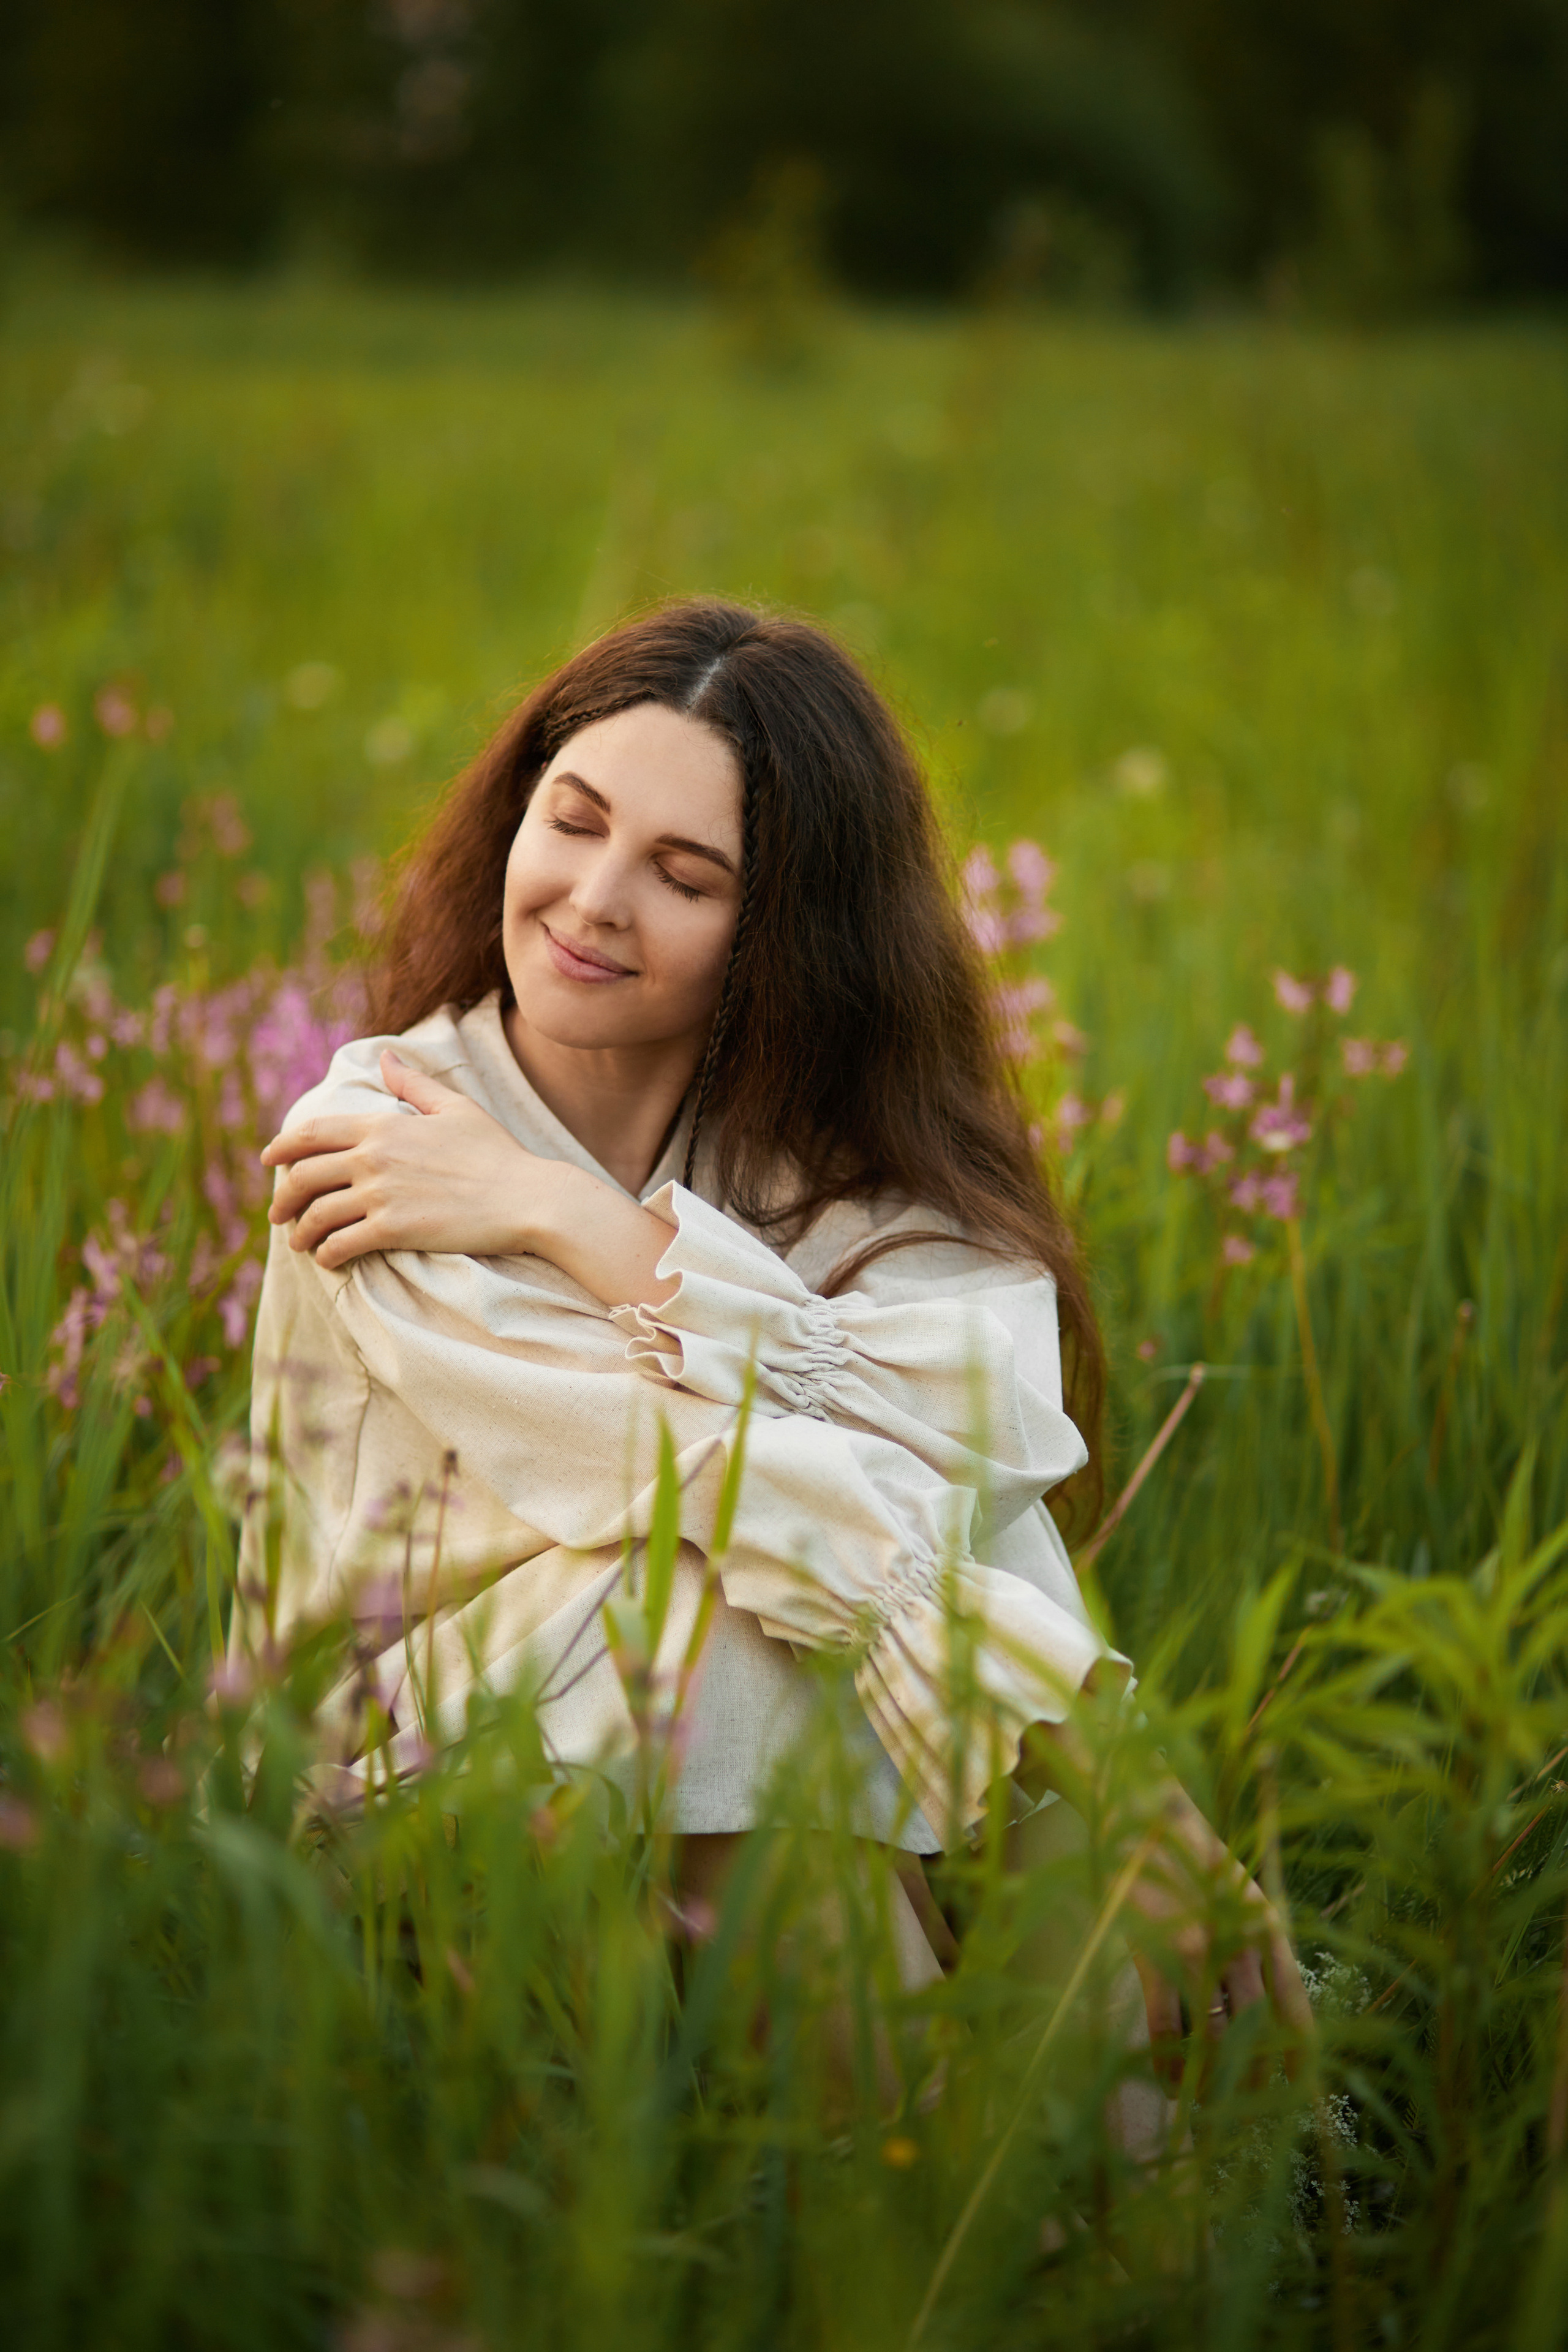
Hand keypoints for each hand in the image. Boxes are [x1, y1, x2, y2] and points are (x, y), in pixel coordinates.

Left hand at [261, 1051, 571, 1268]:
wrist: (526, 1197)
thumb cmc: (496, 1153)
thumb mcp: (456, 1107)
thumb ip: (413, 1084)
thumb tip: (386, 1057)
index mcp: (384, 1124)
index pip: (313, 1133)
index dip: (281, 1146)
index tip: (267, 1160)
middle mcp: (374, 1157)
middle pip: (303, 1176)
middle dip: (282, 1197)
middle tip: (277, 1213)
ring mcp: (381, 1195)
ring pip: (316, 1215)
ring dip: (300, 1232)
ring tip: (300, 1243)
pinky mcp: (393, 1230)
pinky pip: (340, 1244)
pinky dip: (326, 1254)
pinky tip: (328, 1259)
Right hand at [1120, 1783, 1313, 2085]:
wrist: (1142, 1812)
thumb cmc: (1190, 1857)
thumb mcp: (1237, 1895)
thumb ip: (1253, 1946)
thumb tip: (1262, 2014)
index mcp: (1267, 1928)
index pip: (1295, 2008)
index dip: (1300, 2059)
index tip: (1301, 2097)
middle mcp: (1240, 1943)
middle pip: (1256, 2032)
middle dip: (1254, 2082)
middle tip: (1247, 2114)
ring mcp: (1197, 1950)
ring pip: (1212, 2038)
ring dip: (1211, 2081)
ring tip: (1207, 2107)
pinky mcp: (1154, 1954)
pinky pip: (1165, 2027)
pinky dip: (1168, 2064)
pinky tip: (1168, 2084)